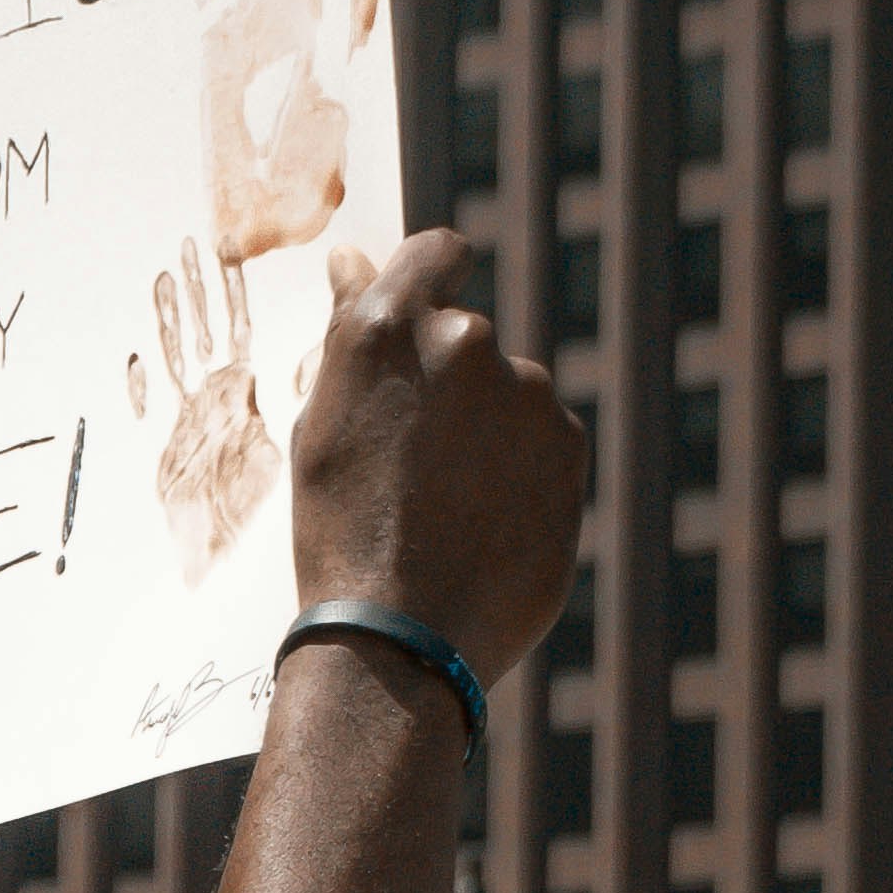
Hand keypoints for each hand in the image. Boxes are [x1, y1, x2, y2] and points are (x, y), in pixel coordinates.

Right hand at [284, 230, 582, 701]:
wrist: (399, 638)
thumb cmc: (339, 532)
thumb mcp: (321, 423)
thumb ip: (350, 333)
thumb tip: (355, 262)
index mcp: (392, 326)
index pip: (438, 253)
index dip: (433, 277)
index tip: (426, 314)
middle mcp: (467, 342)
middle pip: (467, 340)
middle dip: (448, 385)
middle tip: (410, 462)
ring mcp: (529, 396)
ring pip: (510, 399)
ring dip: (487, 434)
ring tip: (444, 510)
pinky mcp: (571, 450)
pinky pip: (543, 448)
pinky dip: (520, 477)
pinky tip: (482, 530)